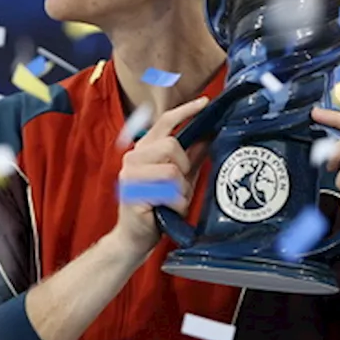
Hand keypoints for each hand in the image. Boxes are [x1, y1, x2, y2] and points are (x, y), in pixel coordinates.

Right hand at [111, 97, 210, 260]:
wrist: (136, 238)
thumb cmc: (157, 207)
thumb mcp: (179, 179)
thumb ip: (192, 157)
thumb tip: (209, 134)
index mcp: (144, 150)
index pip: (164, 122)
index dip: (185, 111)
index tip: (204, 102)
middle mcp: (133, 157)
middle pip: (171, 145)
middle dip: (184, 167)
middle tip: (180, 186)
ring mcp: (130, 174)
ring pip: (171, 168)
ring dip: (181, 189)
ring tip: (173, 200)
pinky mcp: (132, 193)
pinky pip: (168, 191)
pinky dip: (176, 204)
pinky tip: (169, 209)